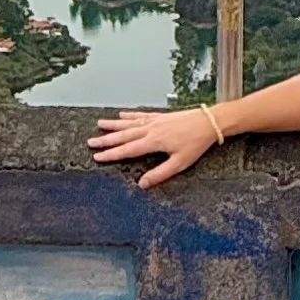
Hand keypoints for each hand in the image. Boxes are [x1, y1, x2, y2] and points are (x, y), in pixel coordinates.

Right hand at [88, 107, 219, 187]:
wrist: (209, 122)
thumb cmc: (196, 143)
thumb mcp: (179, 163)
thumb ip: (159, 174)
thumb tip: (142, 184)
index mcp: (153, 142)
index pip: (127, 150)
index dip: (111, 154)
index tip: (97, 156)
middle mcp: (150, 130)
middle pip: (123, 136)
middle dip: (106, 140)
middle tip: (90, 142)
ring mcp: (154, 121)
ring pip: (129, 124)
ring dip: (113, 125)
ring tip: (99, 125)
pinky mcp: (161, 116)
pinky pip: (140, 115)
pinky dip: (129, 116)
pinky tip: (122, 115)